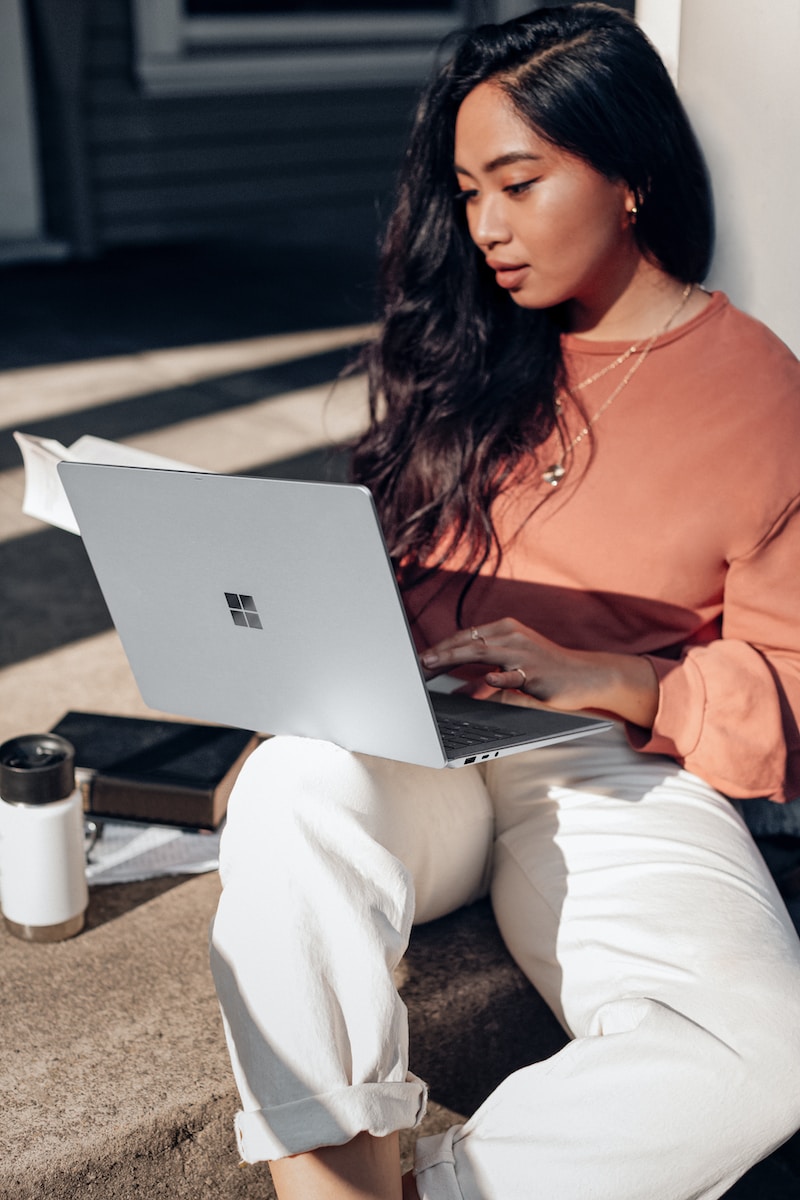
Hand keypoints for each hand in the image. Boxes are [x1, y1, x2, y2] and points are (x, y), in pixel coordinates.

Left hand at [420, 617, 658, 727]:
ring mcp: (524, 653)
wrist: (586, 675)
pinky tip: (486, 678)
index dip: (440, 646)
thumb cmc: (547, 670)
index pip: (465, 636)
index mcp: (505, 630)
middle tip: (418, 663)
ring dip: (454, 658)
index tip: (419, 658)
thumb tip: (457, 690)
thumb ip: (486, 674)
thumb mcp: (514, 667)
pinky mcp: (536, 672)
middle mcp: (512, 636)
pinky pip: (514, 674)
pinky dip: (498, 676)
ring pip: (483, 652)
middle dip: (440, 653)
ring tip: (433, 666)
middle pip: (468, 642)